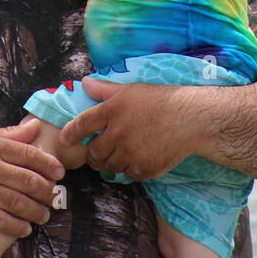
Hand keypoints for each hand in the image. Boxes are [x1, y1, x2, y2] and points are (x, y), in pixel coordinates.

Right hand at [0, 118, 64, 237]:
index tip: (59, 173)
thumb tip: (36, 125)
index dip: (48, 165)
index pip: (29, 155)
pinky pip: (0, 221)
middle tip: (54, 197)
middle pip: (28, 181)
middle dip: (46, 192)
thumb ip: (10, 134)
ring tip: (44, 215)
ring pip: (18, 203)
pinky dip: (16, 227)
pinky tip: (26, 229)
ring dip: (36, 212)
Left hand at [57, 78, 195, 179]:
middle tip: (98, 152)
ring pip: (111, 165)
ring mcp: (131, 153)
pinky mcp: (144, 169)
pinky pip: (129, 175)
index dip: (70, 134)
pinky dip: (131, 169)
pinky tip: (140, 158)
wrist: (192, 119)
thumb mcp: (132, 89)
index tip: (64, 140)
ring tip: (124, 153)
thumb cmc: (162, 100)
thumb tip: (84, 82)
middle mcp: (118, 133)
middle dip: (94, 154)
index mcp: (112, 110)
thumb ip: (105, 89)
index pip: (82, 124)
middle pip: (94, 152)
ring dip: (113, 161)